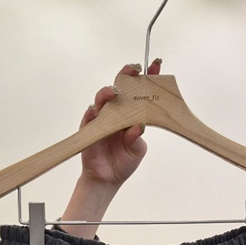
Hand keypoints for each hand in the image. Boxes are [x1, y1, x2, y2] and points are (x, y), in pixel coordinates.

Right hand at [79, 59, 162, 189]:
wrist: (107, 180)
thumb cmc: (123, 162)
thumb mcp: (137, 149)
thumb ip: (137, 137)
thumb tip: (140, 125)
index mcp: (131, 113)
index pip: (140, 90)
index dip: (148, 76)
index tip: (157, 65)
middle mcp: (117, 112)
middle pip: (120, 87)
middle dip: (127, 75)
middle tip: (135, 69)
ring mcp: (102, 119)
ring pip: (103, 99)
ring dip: (108, 93)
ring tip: (115, 92)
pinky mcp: (89, 129)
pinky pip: (88, 118)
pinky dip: (91, 113)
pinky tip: (95, 111)